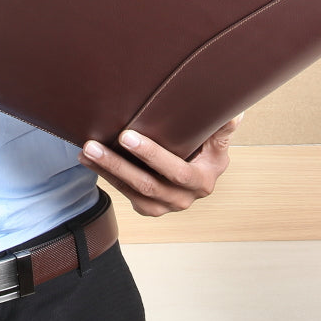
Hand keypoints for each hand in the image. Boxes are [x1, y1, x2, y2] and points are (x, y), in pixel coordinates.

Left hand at [79, 114, 242, 216]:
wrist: (198, 167)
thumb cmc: (206, 146)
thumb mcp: (217, 138)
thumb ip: (223, 127)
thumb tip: (234, 113)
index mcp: (203, 180)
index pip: (176, 171)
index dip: (151, 155)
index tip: (127, 136)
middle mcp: (184, 198)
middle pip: (147, 185)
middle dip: (118, 164)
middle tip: (94, 145)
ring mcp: (165, 206)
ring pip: (132, 192)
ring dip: (106, 171)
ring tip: (86, 150)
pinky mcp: (148, 207)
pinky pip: (125, 193)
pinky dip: (105, 176)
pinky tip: (87, 160)